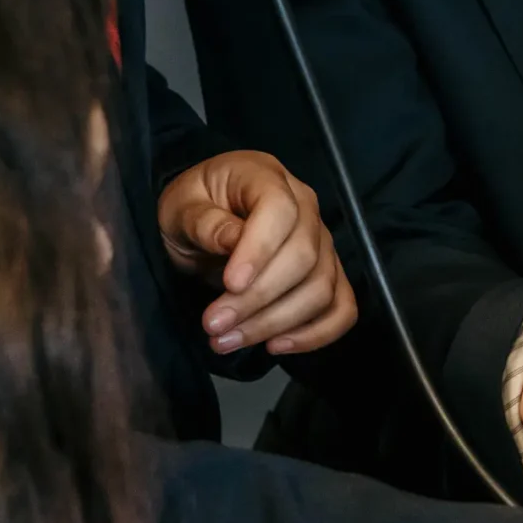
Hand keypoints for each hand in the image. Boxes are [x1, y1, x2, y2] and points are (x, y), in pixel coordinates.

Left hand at [157, 151, 357, 356]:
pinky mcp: (327, 274)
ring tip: (227, 340)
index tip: (230, 284)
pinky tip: (276, 345)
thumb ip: (204, 222)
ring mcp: (322, 242)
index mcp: (266, 177)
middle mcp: (306, 206)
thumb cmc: (192, 208)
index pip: (279, 210)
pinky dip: (316, 334)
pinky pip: (342, 307)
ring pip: (321, 289)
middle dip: (258, 300)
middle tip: (213, 324)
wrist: (202, 219)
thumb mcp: (181, 208)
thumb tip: (232, 241)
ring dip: (276, 323)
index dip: (260, 250)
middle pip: (304, 257)